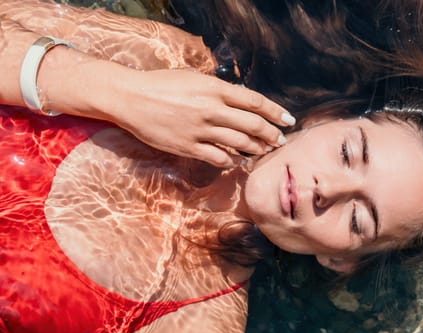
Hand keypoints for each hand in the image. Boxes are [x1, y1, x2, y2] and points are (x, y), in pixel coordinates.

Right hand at [109, 69, 294, 166]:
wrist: (131, 97)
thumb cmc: (162, 84)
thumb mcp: (194, 79)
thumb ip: (219, 90)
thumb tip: (242, 102)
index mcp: (214, 88)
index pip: (255, 101)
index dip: (275, 112)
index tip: (288, 120)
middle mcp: (211, 109)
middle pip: (252, 124)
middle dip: (271, 134)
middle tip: (280, 140)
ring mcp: (199, 129)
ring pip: (239, 143)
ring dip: (256, 148)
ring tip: (264, 150)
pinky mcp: (188, 146)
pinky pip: (218, 157)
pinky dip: (232, 160)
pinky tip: (238, 160)